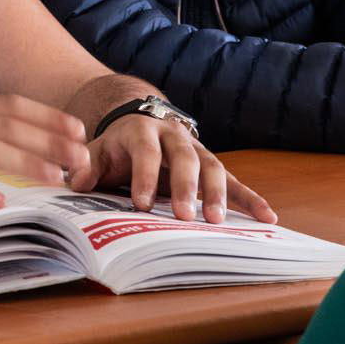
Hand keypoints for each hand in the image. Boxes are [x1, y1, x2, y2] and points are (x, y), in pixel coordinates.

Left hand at [69, 112, 276, 224]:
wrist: (140, 120)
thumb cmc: (117, 146)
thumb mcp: (97, 151)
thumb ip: (86, 166)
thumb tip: (76, 181)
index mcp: (142, 131)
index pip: (145, 152)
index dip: (144, 177)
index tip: (142, 205)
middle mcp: (174, 136)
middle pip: (184, 158)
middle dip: (186, 187)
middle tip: (186, 217)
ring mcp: (197, 149)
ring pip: (213, 166)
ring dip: (218, 194)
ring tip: (218, 222)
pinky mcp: (212, 164)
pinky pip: (235, 181)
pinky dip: (251, 199)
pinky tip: (267, 218)